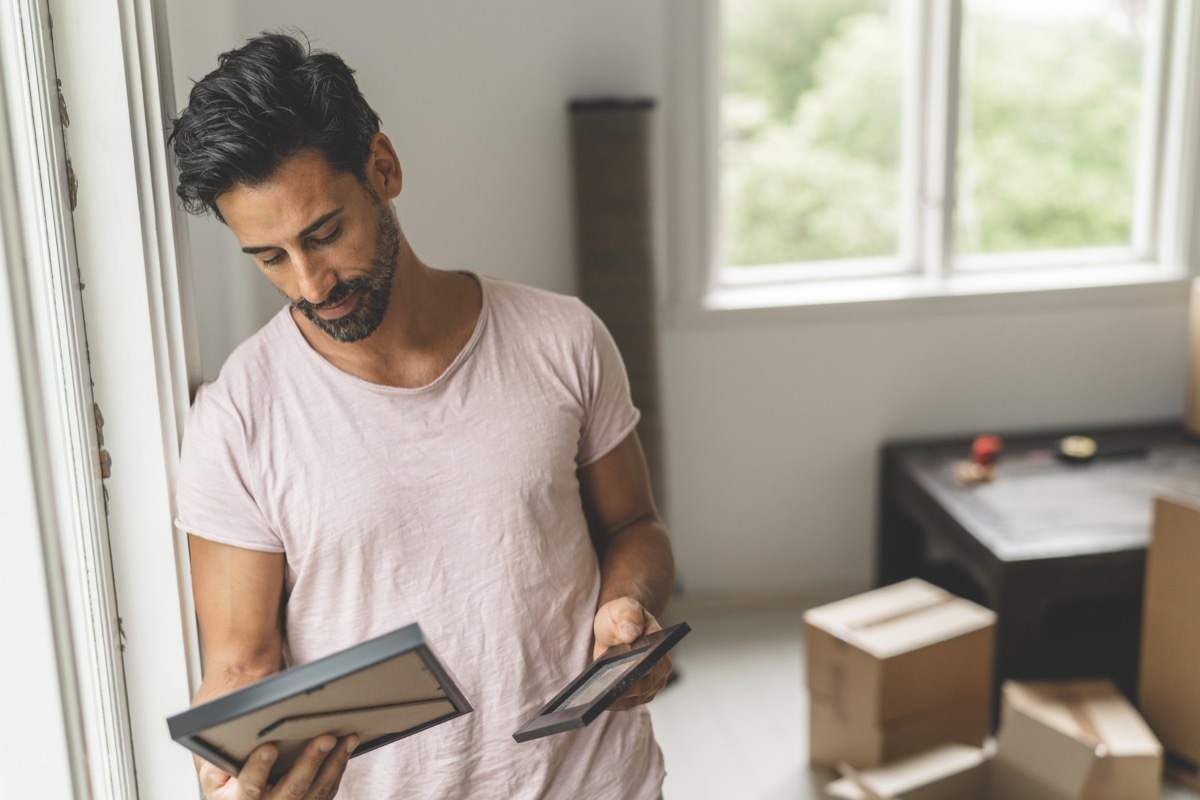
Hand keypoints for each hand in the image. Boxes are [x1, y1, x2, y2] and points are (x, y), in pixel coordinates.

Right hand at [199, 734, 357, 799]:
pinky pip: (327, 791)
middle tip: (326, 738)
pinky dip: (339, 768)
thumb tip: (232, 740)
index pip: (249, 787)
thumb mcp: (216, 776)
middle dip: (311, 762)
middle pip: (293, 789)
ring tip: (347, 739)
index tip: (269, 748)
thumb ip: (220, 762)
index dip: (258, 768)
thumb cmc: (229, 785)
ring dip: (334, 763)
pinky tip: (346, 749)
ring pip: (317, 790)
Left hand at [592, 596, 670, 710]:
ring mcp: (650, 683)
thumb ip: (628, 615)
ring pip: (633, 699)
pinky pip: (625, 702)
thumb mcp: (623, 607)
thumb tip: (630, 633)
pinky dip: (612, 703)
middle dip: (622, 692)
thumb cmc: (623, 615)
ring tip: (595, 701)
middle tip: (600, 696)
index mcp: (660, 646)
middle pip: (642, 688)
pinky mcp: (637, 693)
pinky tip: (595, 702)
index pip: (651, 666)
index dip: (635, 675)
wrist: (619, 624)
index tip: (617, 681)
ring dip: (615, 701)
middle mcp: (660, 668)